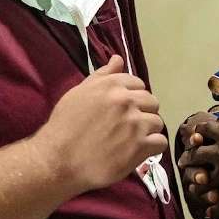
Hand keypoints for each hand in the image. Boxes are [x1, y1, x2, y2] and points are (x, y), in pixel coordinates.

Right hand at [32, 55, 168, 194]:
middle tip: (127, 126)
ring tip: (132, 140)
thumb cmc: (64, 125)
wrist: (58, 160)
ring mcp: (135, 124)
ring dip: (147, 131)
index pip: (138, 84)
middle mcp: (126, 101)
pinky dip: (152, 148)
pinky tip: (139, 151)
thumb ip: (102, 75)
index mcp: (112, 86)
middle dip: (142, 112)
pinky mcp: (140, 146)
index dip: (132, 97)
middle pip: (151, 102)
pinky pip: (160, 142)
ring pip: (157, 121)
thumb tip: (118, 59)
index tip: (122, 110)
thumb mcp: (79, 93)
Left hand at [183, 100, 218, 218]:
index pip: (205, 130)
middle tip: (183, 161)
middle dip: (190, 158)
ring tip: (192, 186)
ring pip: (205, 179)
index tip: (194, 134)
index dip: (199, 131)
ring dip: (197, 182)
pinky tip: (209, 215)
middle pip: (199, 155)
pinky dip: (215, 209)